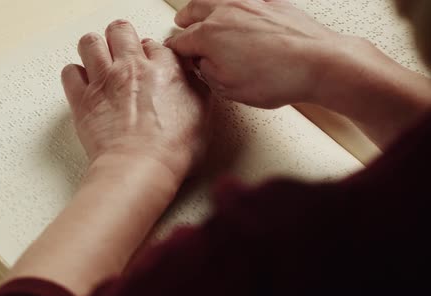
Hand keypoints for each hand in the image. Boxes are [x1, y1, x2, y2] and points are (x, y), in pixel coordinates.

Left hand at [62, 20, 209, 180]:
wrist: (139, 167)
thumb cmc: (171, 150)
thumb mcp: (201, 115)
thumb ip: (196, 89)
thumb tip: (192, 80)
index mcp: (164, 68)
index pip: (155, 44)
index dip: (152, 54)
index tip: (151, 63)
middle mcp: (131, 68)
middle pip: (120, 31)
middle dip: (121, 38)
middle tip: (123, 52)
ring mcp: (104, 81)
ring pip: (90, 42)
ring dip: (95, 48)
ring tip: (100, 61)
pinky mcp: (82, 100)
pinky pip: (70, 72)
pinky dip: (75, 75)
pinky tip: (84, 84)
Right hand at [164, 0, 348, 108]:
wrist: (319, 62)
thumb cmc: (278, 77)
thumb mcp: (229, 88)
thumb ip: (209, 73)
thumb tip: (204, 64)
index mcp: (209, 35)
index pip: (182, 41)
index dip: (175, 49)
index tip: (174, 52)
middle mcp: (226, 13)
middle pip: (195, 10)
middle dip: (185, 19)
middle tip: (181, 23)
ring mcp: (250, 4)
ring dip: (206, 5)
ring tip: (203, 11)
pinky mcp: (273, 3)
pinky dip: (239, 2)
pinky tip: (241, 5)